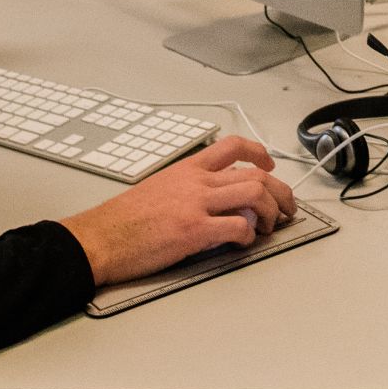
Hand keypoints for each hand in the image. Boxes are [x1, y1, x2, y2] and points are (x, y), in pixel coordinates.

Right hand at [59, 137, 294, 285]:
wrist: (100, 238)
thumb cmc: (124, 219)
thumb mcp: (159, 188)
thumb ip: (190, 188)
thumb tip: (216, 201)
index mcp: (187, 169)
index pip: (232, 146)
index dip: (258, 152)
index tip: (269, 165)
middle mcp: (196, 182)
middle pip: (255, 175)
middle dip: (281, 191)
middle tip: (287, 207)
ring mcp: (197, 204)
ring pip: (254, 196)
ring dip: (272, 212)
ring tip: (272, 226)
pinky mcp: (194, 230)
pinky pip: (238, 227)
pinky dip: (250, 235)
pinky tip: (245, 241)